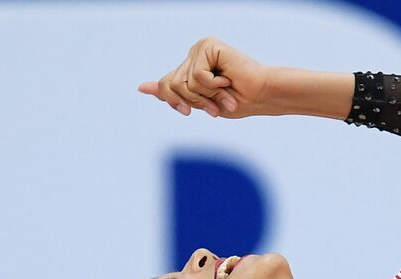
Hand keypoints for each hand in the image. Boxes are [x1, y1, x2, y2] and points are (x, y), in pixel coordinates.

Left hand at [137, 37, 268, 117]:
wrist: (259, 96)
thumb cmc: (235, 102)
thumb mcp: (198, 102)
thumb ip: (173, 94)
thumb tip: (141, 87)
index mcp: (190, 67)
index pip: (166, 85)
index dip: (174, 101)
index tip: (188, 110)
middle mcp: (193, 55)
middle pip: (171, 86)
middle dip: (194, 102)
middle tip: (214, 107)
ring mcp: (200, 49)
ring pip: (183, 83)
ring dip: (205, 96)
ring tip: (224, 94)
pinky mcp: (209, 46)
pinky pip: (197, 76)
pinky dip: (212, 86)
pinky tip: (227, 80)